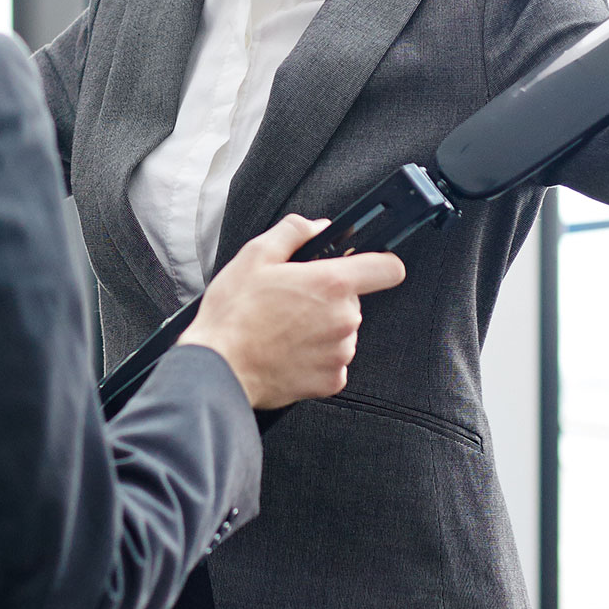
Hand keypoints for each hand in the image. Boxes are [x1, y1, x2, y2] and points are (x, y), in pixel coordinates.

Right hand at [180, 215, 408, 409]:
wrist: (219, 368)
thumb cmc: (233, 314)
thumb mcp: (255, 255)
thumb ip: (294, 232)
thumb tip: (318, 227)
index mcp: (331, 284)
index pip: (388, 268)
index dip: (379, 263)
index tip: (366, 266)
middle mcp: (343, 319)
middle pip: (353, 301)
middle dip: (329, 298)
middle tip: (291, 301)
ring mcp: (339, 353)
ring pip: (342, 332)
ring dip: (322, 329)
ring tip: (283, 329)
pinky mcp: (331, 381)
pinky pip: (333, 362)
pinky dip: (316, 358)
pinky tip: (287, 352)